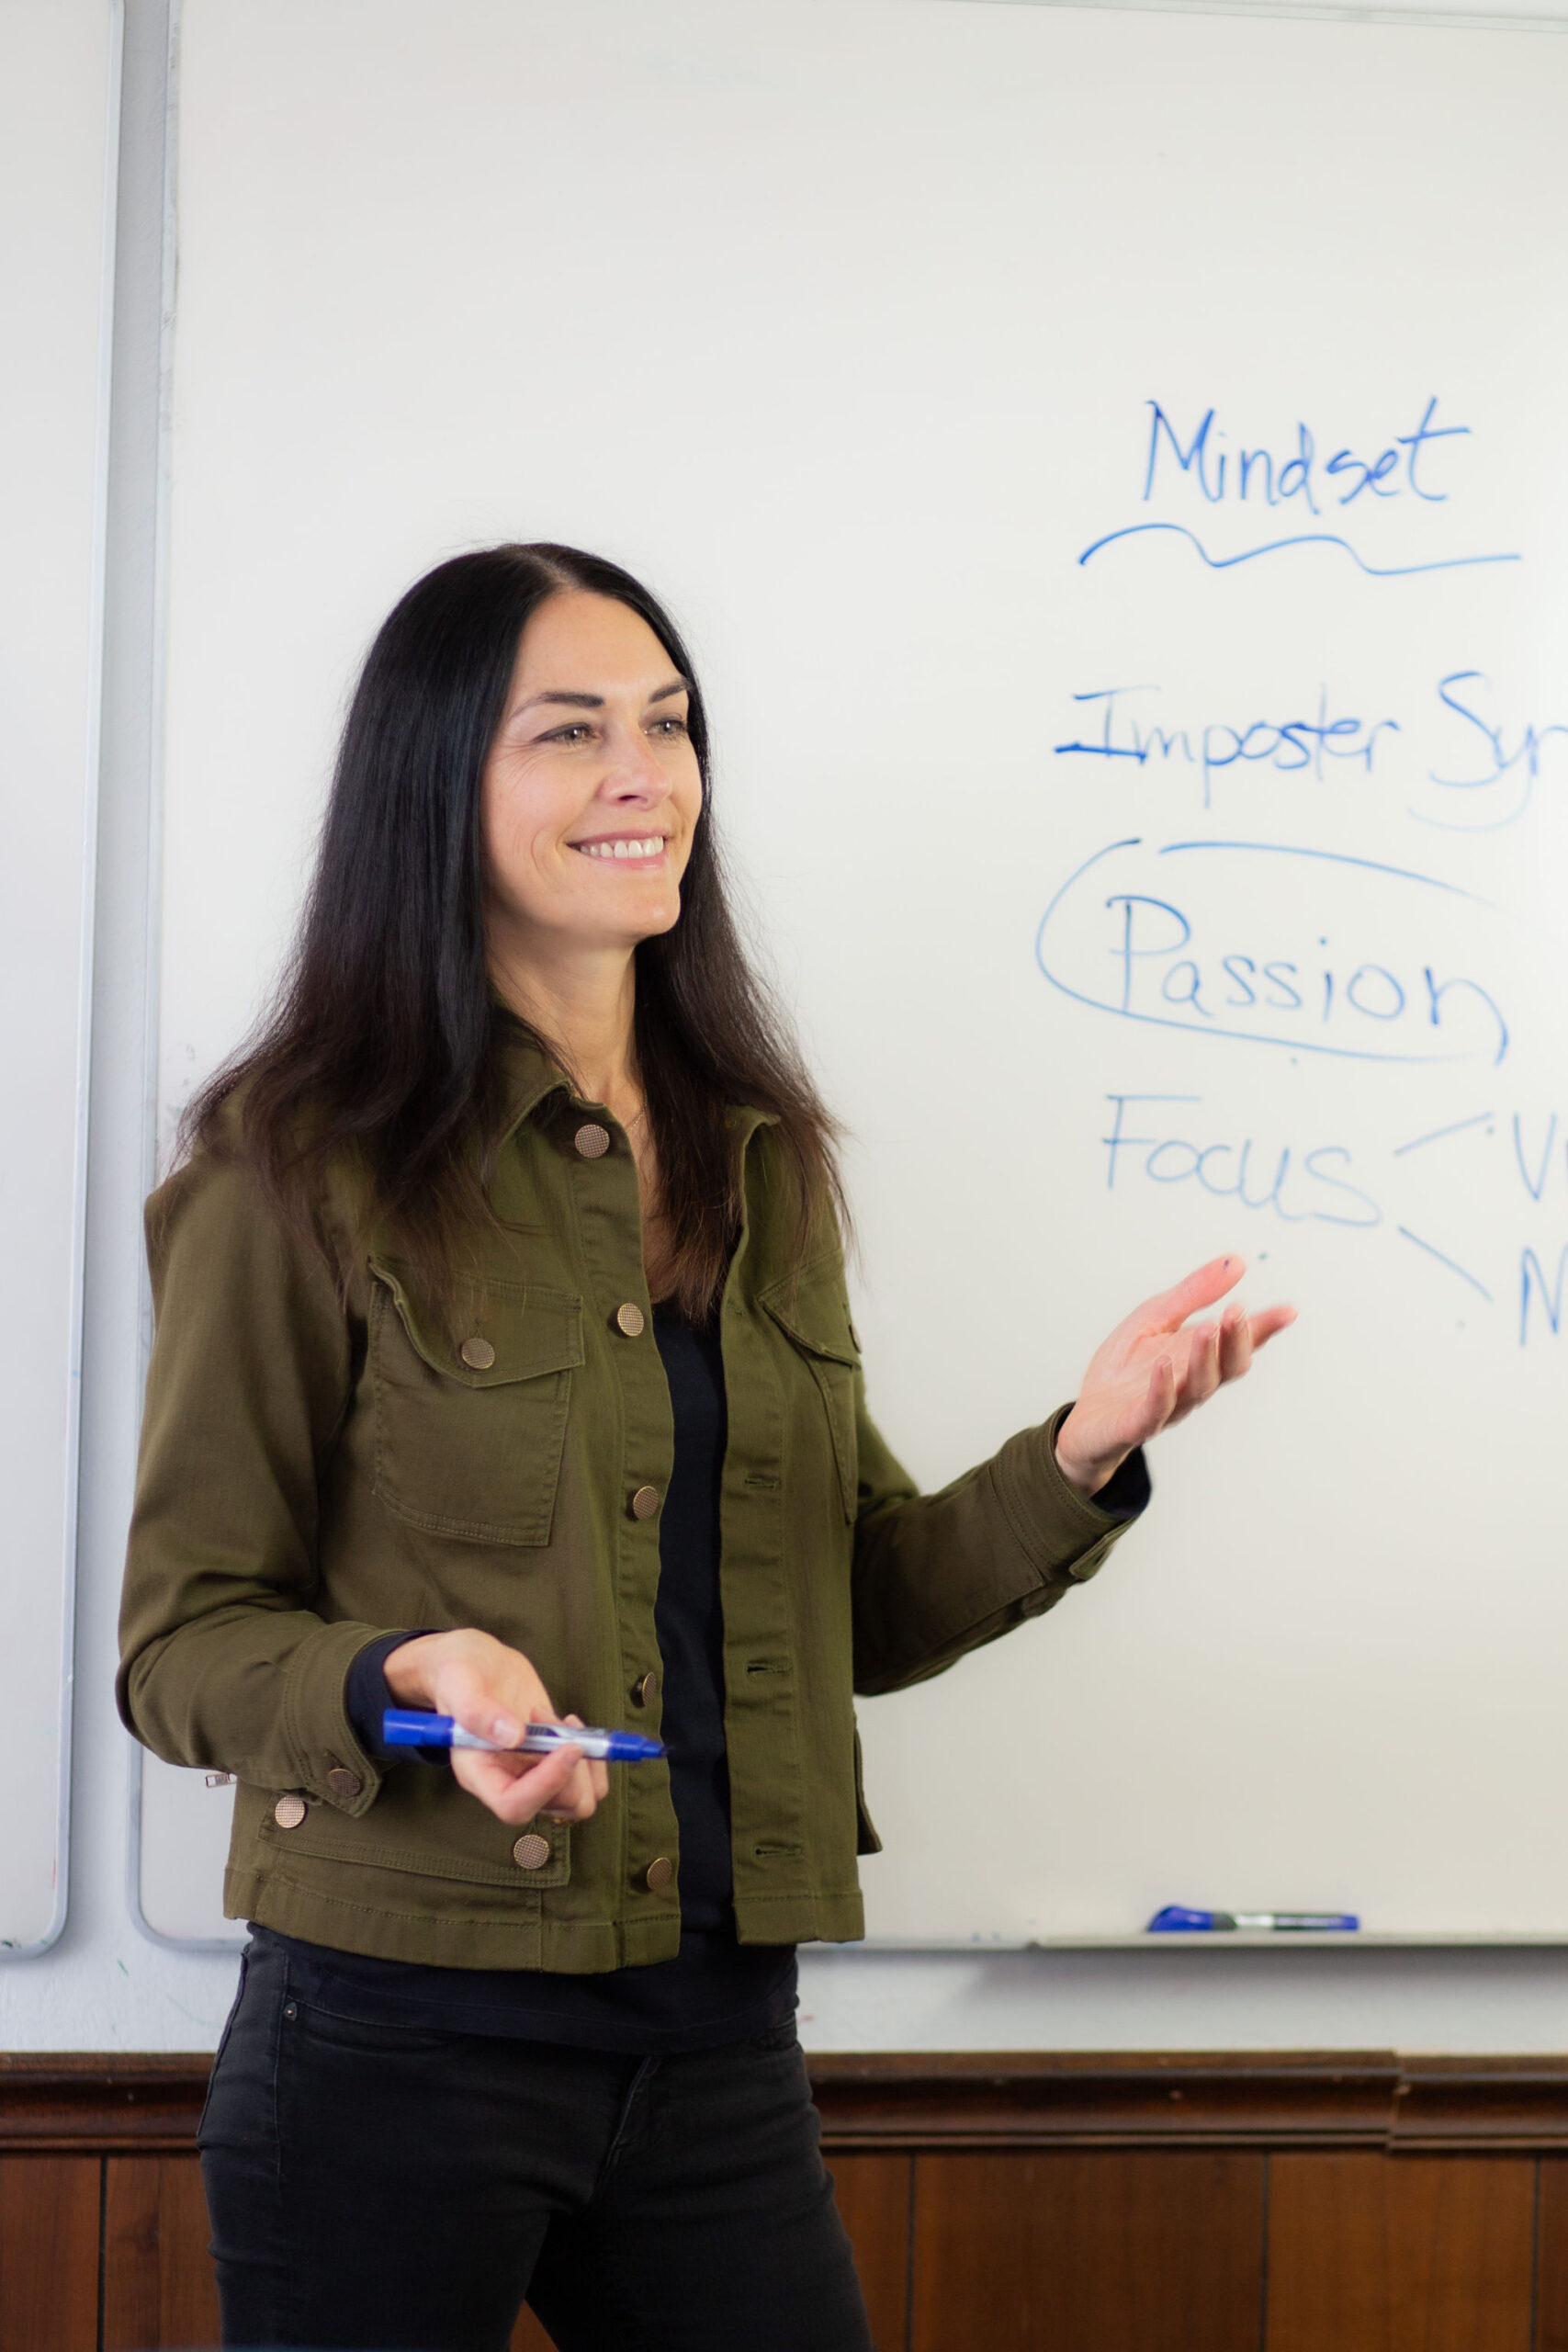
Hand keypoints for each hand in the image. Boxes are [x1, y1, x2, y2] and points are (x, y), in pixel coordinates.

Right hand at [382, 1628, 608, 1828]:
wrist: (476, 1664)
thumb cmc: (459, 1674)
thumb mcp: (459, 1684)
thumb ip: (477, 1710)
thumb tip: (513, 1737)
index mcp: (478, 1774)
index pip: (513, 1805)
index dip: (546, 1784)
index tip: (568, 1747)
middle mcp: (507, 1782)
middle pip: (556, 1805)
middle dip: (571, 1766)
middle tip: (556, 1721)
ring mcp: (532, 1774)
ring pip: (579, 1800)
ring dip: (585, 1762)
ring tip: (561, 1720)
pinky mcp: (551, 1761)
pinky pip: (587, 1781)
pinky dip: (592, 1756)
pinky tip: (570, 1723)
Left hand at [1054, 1255, 1295, 1497]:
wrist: (1086, 1417)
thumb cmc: (1124, 1368)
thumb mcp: (1156, 1317)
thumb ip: (1193, 1293)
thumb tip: (1236, 1263)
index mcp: (1199, 1357)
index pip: (1240, 1343)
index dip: (1264, 1328)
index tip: (1289, 1310)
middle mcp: (1192, 1383)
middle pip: (1228, 1368)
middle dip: (1236, 1340)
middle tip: (1236, 1312)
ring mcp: (1167, 1405)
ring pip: (1198, 1387)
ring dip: (1205, 1358)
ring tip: (1207, 1329)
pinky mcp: (1136, 1422)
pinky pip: (1154, 1409)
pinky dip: (1162, 1388)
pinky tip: (1164, 1366)